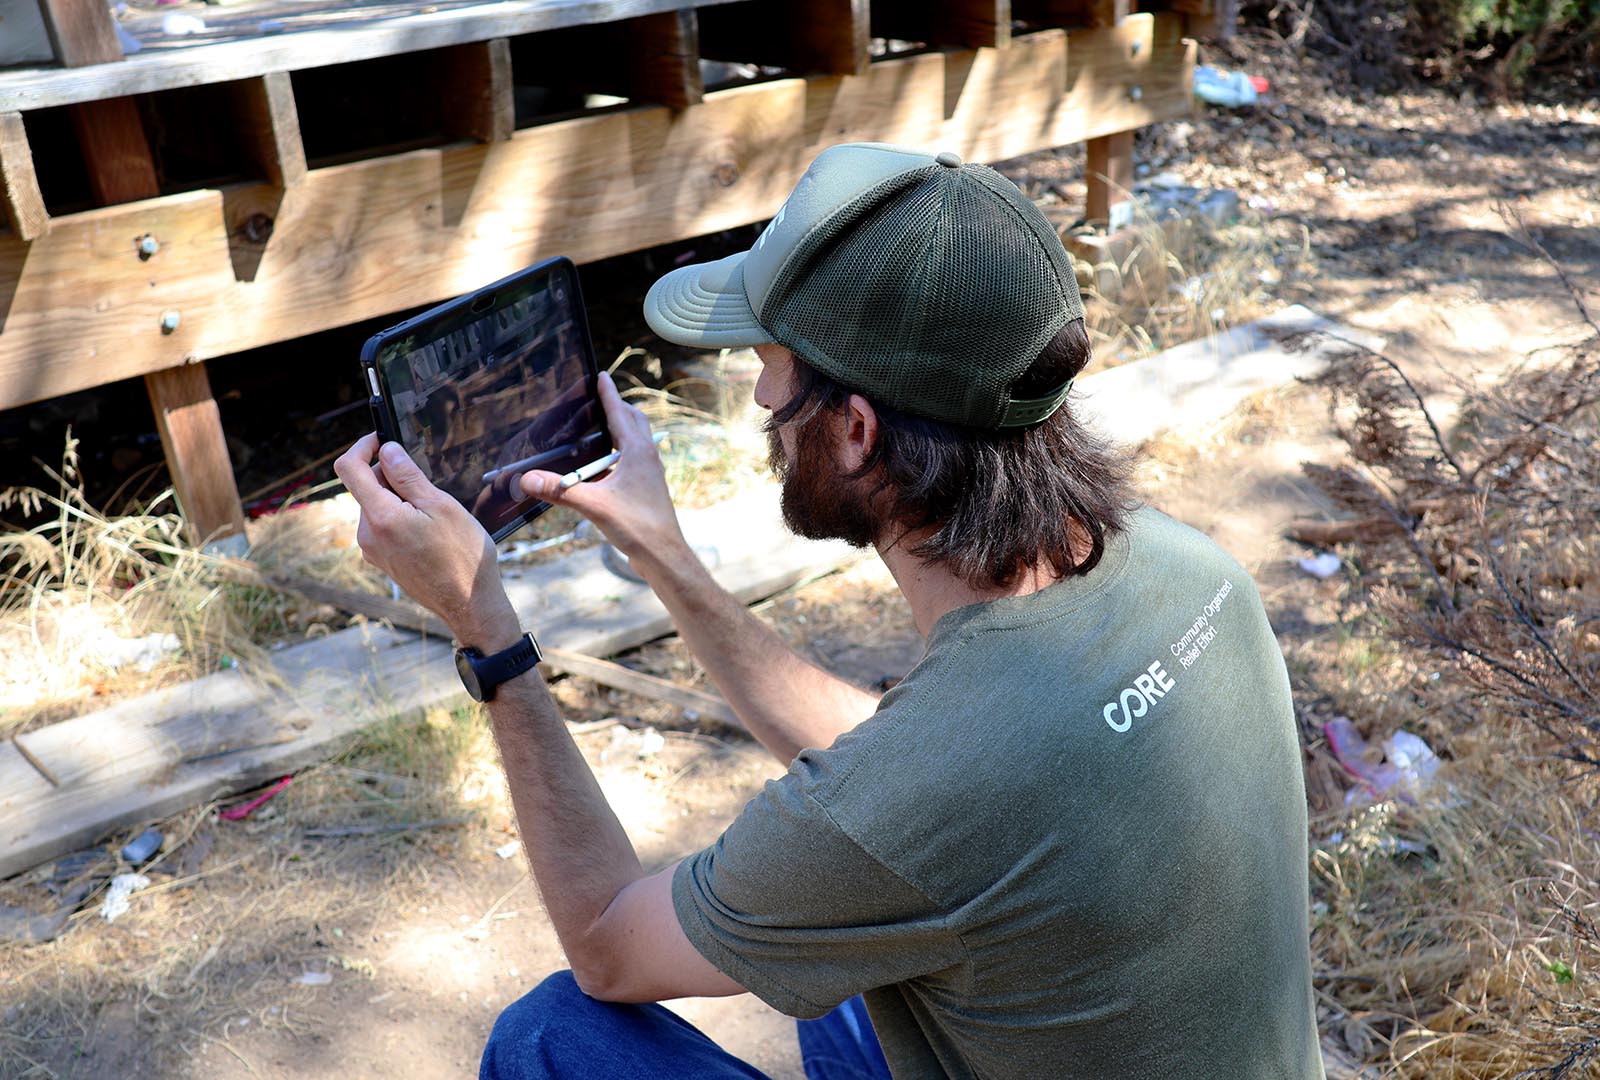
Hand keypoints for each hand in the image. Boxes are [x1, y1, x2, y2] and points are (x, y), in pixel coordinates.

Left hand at [334, 434, 518, 649]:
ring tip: (434, 514)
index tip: (381, 440)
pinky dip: (400, 517)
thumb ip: (408, 477)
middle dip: (390, 476)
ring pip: (376, 507)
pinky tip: (429, 530)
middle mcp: (369, 534)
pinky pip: (383, 526)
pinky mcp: (382, 560)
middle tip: (427, 485)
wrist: (468, 603)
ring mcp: (373, 549)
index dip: (362, 447)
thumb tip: (386, 451)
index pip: (349, 469)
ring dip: (398, 498)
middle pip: (366, 487)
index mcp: (381, 516)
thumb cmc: (463, 556)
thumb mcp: (441, 506)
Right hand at [517, 372, 688, 564]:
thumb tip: (528, 478)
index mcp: (638, 452)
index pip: (621, 413)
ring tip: (597, 429)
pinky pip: (630, 461)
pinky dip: (617, 454)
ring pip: (634, 442)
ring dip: (618, 431)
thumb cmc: (639, 527)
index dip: (609, 393)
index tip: (602, 375)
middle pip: (633, 422)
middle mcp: (646, 458)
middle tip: (599, 399)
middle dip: (617, 408)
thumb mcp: (594, 506)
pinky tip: (600, 468)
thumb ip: (560, 491)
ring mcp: (648, 474)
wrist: (663, 555)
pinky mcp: (645, 489)